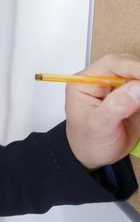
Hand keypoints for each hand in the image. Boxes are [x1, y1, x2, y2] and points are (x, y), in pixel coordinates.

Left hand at [66, 54, 139, 169]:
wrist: (93, 156)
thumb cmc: (87, 141)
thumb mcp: (97, 126)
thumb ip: (115, 106)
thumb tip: (137, 88)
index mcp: (86, 82)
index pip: (112, 64)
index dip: (134, 67)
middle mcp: (102, 80)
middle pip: (130, 65)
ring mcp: (118, 88)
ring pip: (139, 76)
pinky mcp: (132, 97)